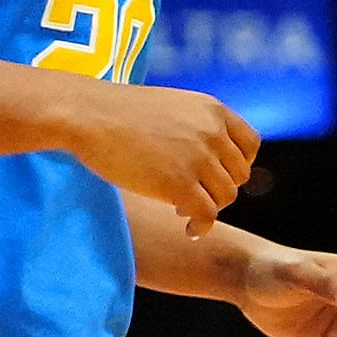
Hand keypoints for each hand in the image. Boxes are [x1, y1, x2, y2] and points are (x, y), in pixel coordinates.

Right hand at [57, 78, 254, 235]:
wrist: (87, 115)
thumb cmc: (115, 111)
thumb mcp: (169, 106)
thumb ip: (193, 125)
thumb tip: (200, 153)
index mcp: (213, 111)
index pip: (249, 145)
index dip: (238, 165)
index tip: (218, 176)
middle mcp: (213, 134)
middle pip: (238, 174)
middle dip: (219, 188)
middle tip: (195, 196)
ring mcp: (198, 159)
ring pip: (225, 196)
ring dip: (207, 208)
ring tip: (183, 210)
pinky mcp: (179, 184)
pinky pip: (206, 214)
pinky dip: (201, 226)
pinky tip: (189, 230)